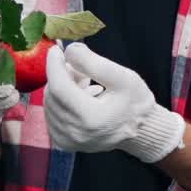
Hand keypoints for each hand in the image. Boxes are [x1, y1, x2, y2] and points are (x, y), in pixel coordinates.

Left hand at [43, 42, 184, 162]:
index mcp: (91, 118)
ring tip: (86, 83)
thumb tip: (69, 50)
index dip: (54, 65)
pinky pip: (52, 114)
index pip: (59, 88)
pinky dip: (62, 101)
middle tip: (81, 67)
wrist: (140, 131)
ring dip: (62, 87)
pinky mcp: (62, 142)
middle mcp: (74, 133)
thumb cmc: (135, 103)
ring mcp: (66, 140)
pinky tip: (80, 97)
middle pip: (53, 94)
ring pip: (50, 102)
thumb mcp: (124, 78)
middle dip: (62, 75)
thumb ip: (95, 63)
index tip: (56, 49)